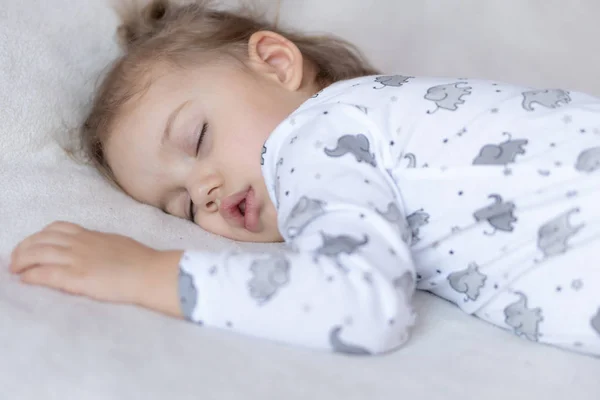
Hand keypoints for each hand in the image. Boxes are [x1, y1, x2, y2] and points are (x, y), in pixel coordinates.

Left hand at [10, 222, 182, 315]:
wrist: (150, 272)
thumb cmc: (142, 261)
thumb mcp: (119, 244)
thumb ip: (101, 245)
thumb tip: (95, 251)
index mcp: (92, 235)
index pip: (57, 228)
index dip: (40, 235)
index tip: (33, 245)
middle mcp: (81, 244)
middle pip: (42, 239)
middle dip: (23, 248)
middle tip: (16, 260)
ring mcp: (78, 259)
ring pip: (38, 254)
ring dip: (21, 261)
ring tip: (15, 270)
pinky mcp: (77, 277)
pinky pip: (45, 273)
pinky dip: (31, 275)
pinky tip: (25, 280)